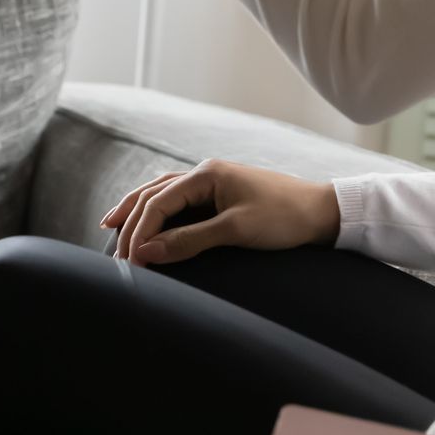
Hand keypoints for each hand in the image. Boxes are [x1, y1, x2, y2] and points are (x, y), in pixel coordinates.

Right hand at [103, 159, 339, 266]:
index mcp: (206, 174)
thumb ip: (189, 240)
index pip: (158, 202)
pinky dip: (158, 212)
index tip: (129, 261)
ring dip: (137, 211)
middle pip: (153, 193)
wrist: (322, 212)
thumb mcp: (235, 231)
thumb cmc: (283, 218)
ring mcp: (212, 183)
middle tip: (114, 252)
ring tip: (112, 226)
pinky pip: (178, 202)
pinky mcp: (220, 196)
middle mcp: (204, 173)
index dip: (139, 231)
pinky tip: (150, 221)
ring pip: (162, 194)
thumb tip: (147, 252)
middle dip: (130, 221)